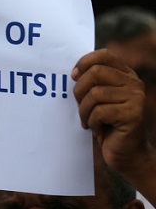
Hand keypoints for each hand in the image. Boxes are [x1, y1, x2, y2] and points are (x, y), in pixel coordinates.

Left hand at [72, 49, 150, 176]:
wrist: (126, 153)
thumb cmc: (106, 124)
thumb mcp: (98, 99)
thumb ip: (92, 82)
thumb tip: (74, 73)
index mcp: (126, 75)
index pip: (104, 55)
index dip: (84, 62)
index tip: (73, 76)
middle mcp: (134, 83)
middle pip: (95, 73)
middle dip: (79, 91)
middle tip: (81, 107)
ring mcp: (136, 98)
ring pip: (95, 94)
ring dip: (84, 111)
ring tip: (89, 121)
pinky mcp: (133, 115)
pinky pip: (99, 112)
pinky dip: (92, 122)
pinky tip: (98, 130)